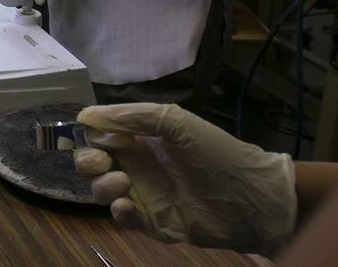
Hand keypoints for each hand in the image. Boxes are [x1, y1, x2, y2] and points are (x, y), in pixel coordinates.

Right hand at [73, 103, 296, 255]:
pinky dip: (118, 213)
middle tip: (102, 162)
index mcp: (140, 138)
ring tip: (123, 182)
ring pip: (101, 191)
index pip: (99, 134)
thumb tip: (85, 115)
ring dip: (102, 185)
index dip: (92, 135)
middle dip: (88, 161)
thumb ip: (132, 116)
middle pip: (92, 163)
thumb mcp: (175, 122)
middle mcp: (137, 164)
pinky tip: (126, 206)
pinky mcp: (152, 222)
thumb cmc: (216, 152)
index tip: (99, 136)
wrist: (252, 197)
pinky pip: (123, 219)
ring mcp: (143, 194)